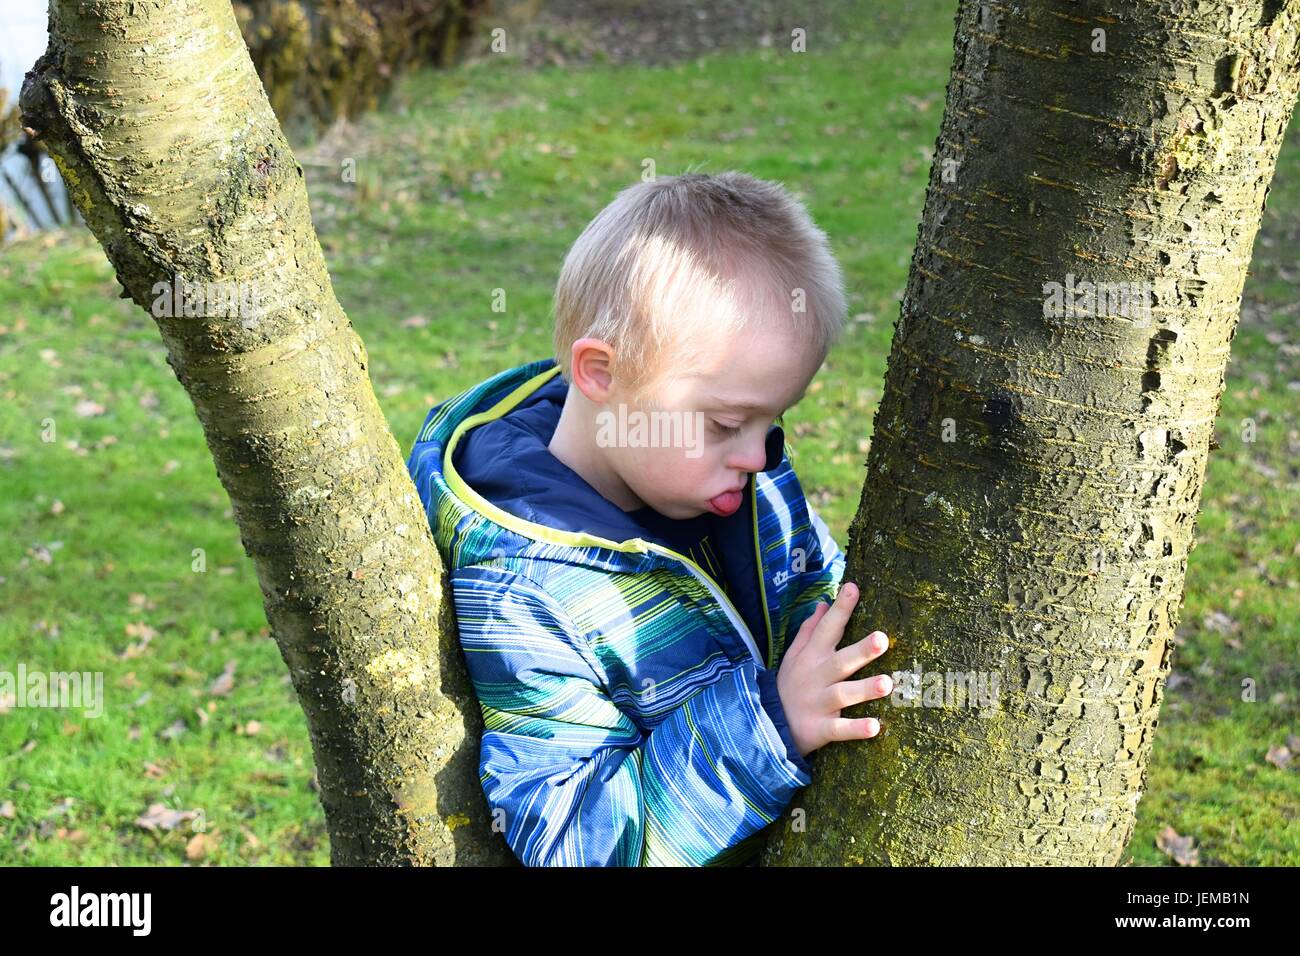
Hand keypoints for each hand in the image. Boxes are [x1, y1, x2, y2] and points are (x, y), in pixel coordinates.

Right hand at [776, 582, 891, 759]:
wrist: (766, 727)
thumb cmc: (789, 686)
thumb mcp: (793, 656)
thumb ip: (809, 631)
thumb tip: (824, 604)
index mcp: (811, 657)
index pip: (827, 628)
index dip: (840, 608)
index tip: (853, 587)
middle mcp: (816, 677)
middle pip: (841, 661)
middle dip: (861, 650)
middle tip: (882, 638)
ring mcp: (818, 704)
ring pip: (843, 694)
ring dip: (864, 689)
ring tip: (887, 683)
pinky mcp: (820, 729)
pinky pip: (839, 729)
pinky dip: (855, 729)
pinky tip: (875, 727)